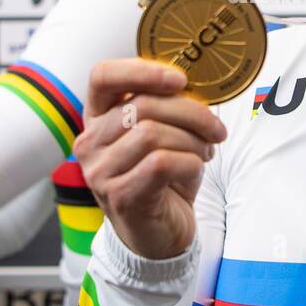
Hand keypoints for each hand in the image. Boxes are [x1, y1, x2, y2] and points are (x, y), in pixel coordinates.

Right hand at [73, 58, 226, 259]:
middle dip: (191, 113)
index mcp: (97, 117)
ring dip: (192, 140)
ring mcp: (99, 171)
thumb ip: (167, 106)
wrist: (160, 234)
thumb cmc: (162, 178)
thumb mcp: (163, 134)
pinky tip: (195, 169)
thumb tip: (193, 83)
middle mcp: (90, 142)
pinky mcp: (119, 196)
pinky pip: (160, 163)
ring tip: (205, 152)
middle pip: (142, 105)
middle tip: (215, 129)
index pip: (102, 76)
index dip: (141, 70)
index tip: (179, 79)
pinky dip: (190, 162)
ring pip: (152, 134)